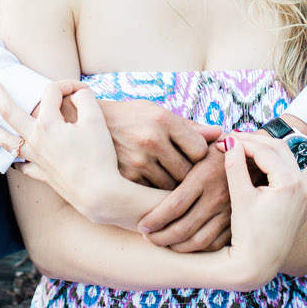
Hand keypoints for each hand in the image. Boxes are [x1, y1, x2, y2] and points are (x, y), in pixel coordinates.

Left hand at [0, 78, 118, 218]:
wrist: (98, 193)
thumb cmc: (98, 156)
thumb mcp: (96, 120)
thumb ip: (85, 100)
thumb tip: (78, 94)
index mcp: (48, 123)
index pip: (51, 92)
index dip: (68, 85)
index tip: (83, 90)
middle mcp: (35, 139)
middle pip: (10, 113)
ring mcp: (36, 158)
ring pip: (8, 142)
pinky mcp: (43, 174)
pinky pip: (23, 167)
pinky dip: (17, 162)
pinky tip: (15, 161)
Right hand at [99, 99, 221, 190]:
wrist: (86, 124)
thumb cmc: (129, 117)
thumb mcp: (156, 112)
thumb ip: (189, 127)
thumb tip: (220, 134)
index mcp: (163, 119)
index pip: (200, 150)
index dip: (200, 156)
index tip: (193, 157)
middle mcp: (151, 139)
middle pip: (188, 171)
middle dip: (190, 175)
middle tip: (187, 175)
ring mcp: (137, 161)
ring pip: (172, 187)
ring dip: (173, 187)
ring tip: (170, 182)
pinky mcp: (125, 178)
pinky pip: (152, 194)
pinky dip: (155, 194)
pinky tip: (152, 187)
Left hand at [137, 144, 232, 251]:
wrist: (261, 159)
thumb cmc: (224, 148)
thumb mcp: (203, 143)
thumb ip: (177, 151)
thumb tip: (154, 152)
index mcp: (204, 177)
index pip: (174, 206)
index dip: (154, 220)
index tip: (142, 225)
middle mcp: (217, 197)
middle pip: (183, 228)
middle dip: (160, 238)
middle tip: (147, 237)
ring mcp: (229, 212)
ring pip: (198, 241)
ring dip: (176, 247)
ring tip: (162, 243)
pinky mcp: (238, 222)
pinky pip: (214, 244)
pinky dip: (197, 249)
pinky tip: (184, 244)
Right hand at [219, 118, 306, 289]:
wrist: (256, 265)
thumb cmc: (247, 234)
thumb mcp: (240, 198)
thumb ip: (235, 167)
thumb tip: (230, 141)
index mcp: (288, 184)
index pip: (263, 152)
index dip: (241, 144)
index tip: (223, 141)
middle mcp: (303, 187)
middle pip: (280, 150)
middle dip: (257, 141)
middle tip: (235, 138)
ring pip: (305, 157)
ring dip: (301, 141)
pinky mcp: (305, 201)